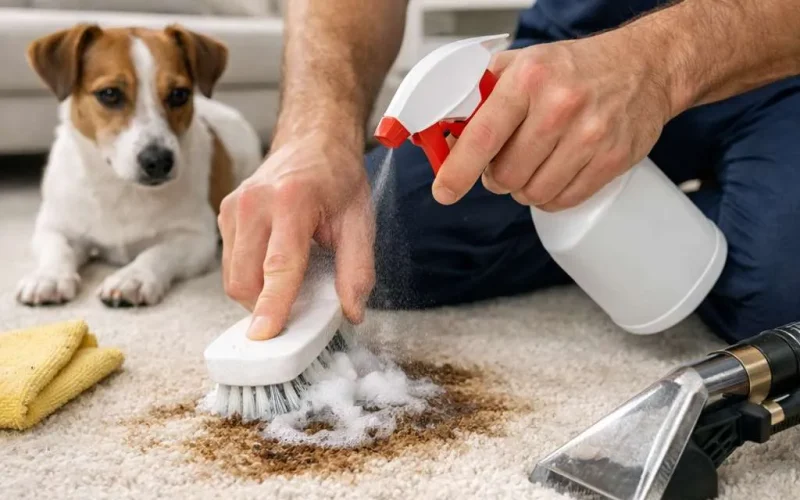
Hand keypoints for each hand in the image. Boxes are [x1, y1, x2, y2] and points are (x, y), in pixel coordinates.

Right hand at [218, 132, 374, 339]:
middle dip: (266, 306)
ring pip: (233, 276)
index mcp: (291, 201)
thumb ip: (358, 269)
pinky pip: (231, 262)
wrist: (313, 140)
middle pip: (245, 279)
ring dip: (258, 292)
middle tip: (298, 306)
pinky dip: (251, 275)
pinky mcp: (225, 213)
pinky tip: (275, 262)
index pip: (279, 266)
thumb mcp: (360, 221)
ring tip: (290, 279)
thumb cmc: (338, 178)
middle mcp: (254, 203)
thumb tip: (351, 312)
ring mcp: (234, 207)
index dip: (272, 304)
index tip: (265, 334)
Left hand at [431, 30, 672, 210]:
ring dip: (524, 188)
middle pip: (507, 175)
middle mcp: (560, 106)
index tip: (445, 191)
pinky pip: (564, 201)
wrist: (643, 66)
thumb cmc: (574, 68)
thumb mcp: (521, 65)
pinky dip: (551, 196)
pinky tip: (555, 174)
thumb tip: (445, 136)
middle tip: (503, 163)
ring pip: (533, 193)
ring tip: (533, 164)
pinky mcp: (613, 159)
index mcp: (528, 79)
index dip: (458, 170)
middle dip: (496, 177)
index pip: (483, 135)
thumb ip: (479, 96)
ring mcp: (590, 135)